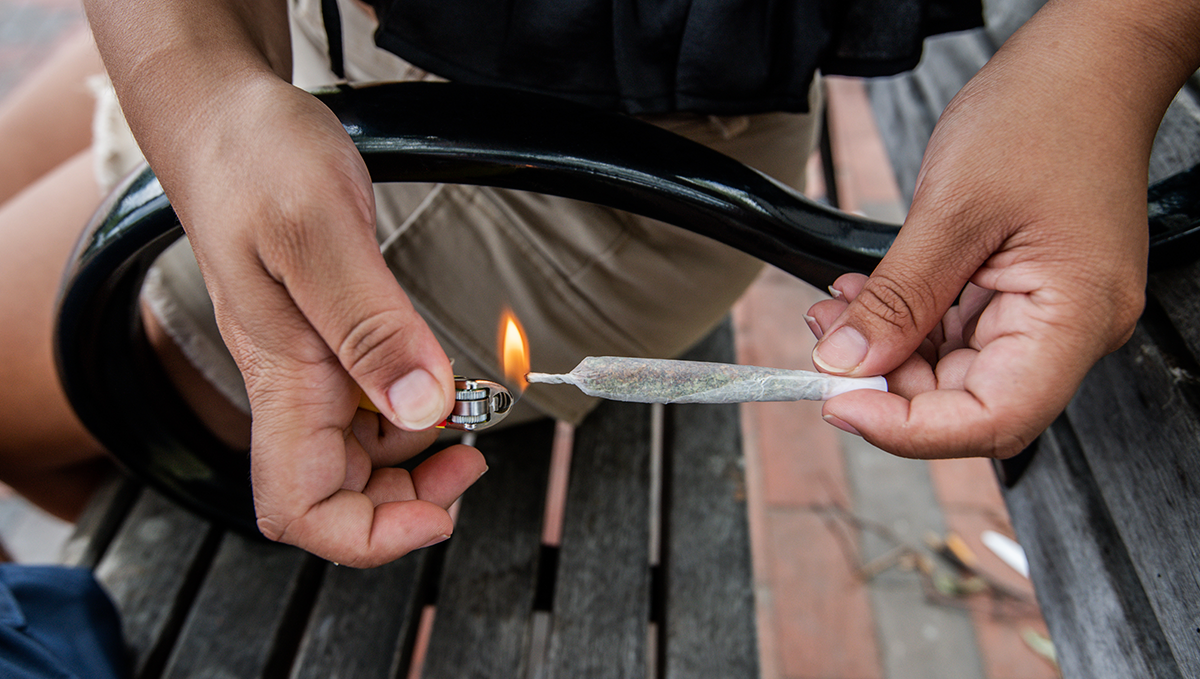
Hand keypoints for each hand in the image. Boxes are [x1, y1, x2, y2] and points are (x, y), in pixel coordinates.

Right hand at [162, 74, 485, 565]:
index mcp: (281, 376)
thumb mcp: (318, 232)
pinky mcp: (325, 339)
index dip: (368, 536)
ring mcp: (306, 365)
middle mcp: (290, 384)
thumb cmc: (253, 161)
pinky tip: (432, 374)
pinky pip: (368, 403)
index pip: (301, 509)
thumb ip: (372, 325)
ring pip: (360, 453)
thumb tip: (423, 407)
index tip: (438, 512)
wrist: (224, 118)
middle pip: (340, 495)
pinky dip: (409, 406)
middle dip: (411, 498)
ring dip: (417, 452)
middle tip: (472, 459)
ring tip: (464, 411)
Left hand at [804, 1, 1199, 458]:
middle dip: (887, 382)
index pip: (992, 419)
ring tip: (836, 311)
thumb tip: (847, 362)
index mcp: (1074, 317)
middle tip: (826, 349)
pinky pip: (957, 331)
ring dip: (887, 350)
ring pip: (954, 370)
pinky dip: (905, 321)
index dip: (909, 428)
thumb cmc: (1047, 114)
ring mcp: (1048, 312)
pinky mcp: (1023, 293)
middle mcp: (1070, 328)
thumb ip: (898, 298)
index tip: (841, 404)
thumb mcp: (954, 208)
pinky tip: (866, 296)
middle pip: (968, 401)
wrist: (1086, 64)